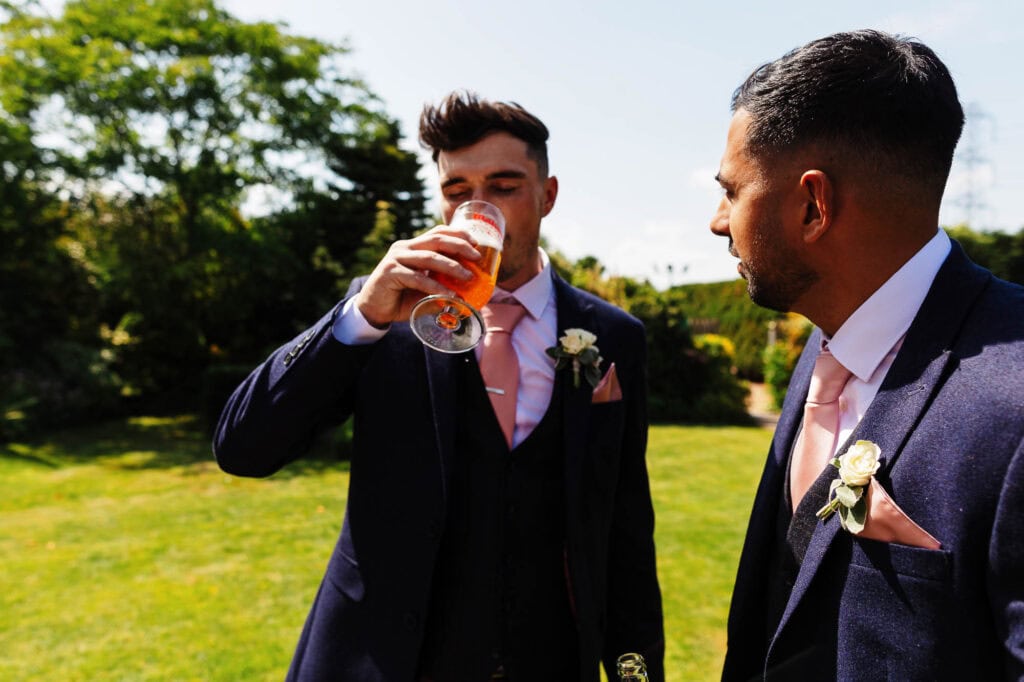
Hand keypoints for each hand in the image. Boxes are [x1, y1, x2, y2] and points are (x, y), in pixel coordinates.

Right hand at [355, 224, 481, 328]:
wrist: (374, 309)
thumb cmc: (402, 297)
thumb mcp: (425, 285)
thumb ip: (441, 281)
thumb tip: (471, 286)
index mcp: (413, 245)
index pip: (438, 232)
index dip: (458, 234)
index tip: (476, 243)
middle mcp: (404, 247)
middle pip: (436, 240)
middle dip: (460, 246)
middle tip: (477, 257)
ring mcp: (396, 258)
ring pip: (429, 257)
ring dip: (452, 266)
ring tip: (469, 277)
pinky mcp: (390, 273)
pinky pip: (418, 278)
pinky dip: (436, 286)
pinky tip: (450, 295)